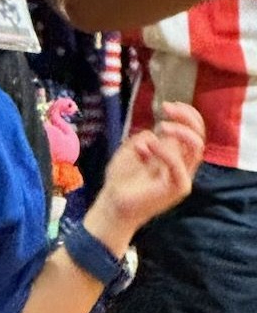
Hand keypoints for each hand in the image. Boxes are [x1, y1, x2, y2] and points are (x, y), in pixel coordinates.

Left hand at [92, 101, 204, 237]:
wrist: (112, 207)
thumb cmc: (120, 181)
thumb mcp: (128, 152)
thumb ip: (143, 139)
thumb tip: (154, 133)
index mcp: (173, 155)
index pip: (192, 130)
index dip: (185, 115)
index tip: (168, 105)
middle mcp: (181, 164)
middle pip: (199, 135)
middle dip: (188, 117)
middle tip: (168, 108)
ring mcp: (181, 176)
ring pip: (197, 147)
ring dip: (181, 131)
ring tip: (162, 125)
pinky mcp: (177, 187)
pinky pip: (179, 165)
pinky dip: (165, 151)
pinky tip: (147, 145)